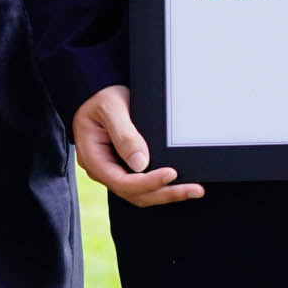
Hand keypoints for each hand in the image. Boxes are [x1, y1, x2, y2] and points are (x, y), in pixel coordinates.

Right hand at [71, 85, 203, 206]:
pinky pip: (144, 185)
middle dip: (166, 193)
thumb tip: (140, 164)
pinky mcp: (125, 168)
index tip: (172, 174)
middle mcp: (103, 171)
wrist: (97, 93)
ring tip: (194, 190)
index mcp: (94, 159)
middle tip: (194, 190)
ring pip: (142, 194)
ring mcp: (114, 171)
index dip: (148, 183)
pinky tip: (181, 183)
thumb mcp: (111, 109)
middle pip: (135, 194)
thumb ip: (124, 135)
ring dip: (168, 193)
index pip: (123, 182)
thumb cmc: (101, 98)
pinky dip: (163, 186)